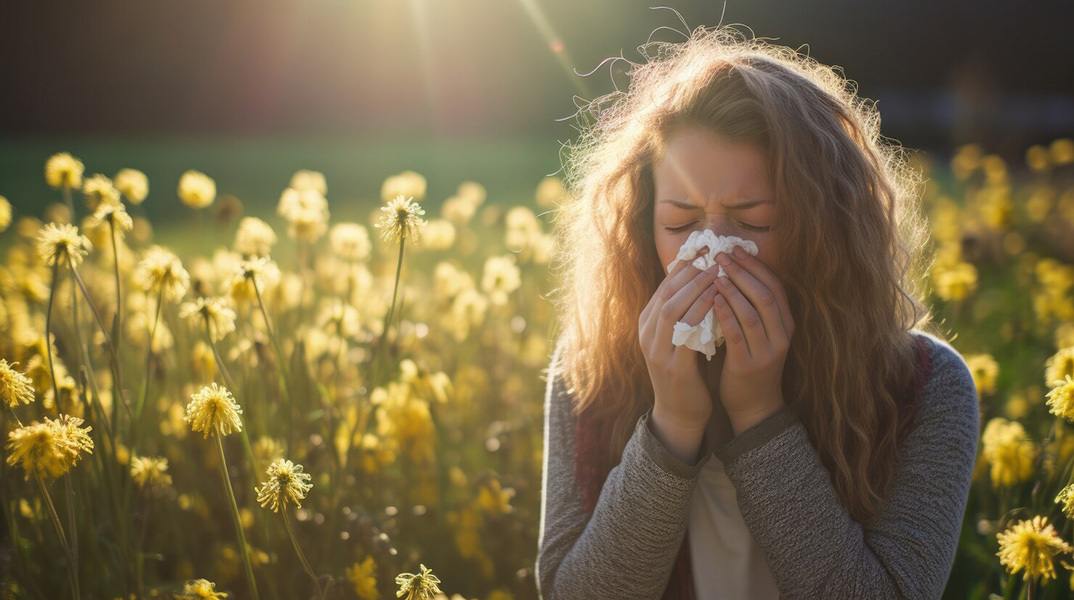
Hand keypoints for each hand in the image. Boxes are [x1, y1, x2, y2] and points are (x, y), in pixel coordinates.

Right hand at [638, 258, 721, 442]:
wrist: (679, 412)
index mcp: (647, 324)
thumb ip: (685, 311)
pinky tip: (718, 300)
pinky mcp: (673, 366)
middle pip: (666, 293)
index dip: (684, 265)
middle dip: (690, 271)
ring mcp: (657, 350)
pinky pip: (686, 332)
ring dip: (695, 287)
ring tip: (716, 271)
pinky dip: (701, 312)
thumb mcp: (679, 336)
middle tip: (712, 253)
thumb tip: (702, 278)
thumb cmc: (685, 370)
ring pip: (673, 308)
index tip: (704, 248)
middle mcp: (647, 334)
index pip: (664, 286)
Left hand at [712, 246, 795, 434]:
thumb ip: (752, 307)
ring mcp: (767, 351)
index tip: (736, 248)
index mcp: (785, 324)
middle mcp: (781, 336)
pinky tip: (712, 300)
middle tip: (722, 255)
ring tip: (716, 273)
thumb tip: (732, 270)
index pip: (776, 286)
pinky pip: (738, 334)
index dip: (756, 266)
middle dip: (744, 272)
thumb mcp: (759, 333)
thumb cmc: (751, 362)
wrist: (753, 405)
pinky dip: (726, 314)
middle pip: (766, 295)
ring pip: (753, 313)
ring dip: (733, 290)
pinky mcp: (749, 365)